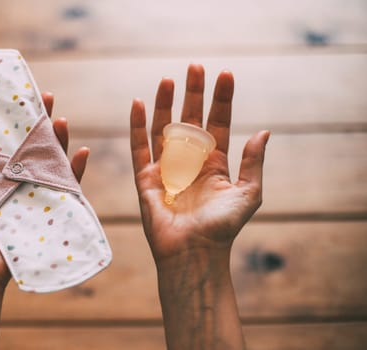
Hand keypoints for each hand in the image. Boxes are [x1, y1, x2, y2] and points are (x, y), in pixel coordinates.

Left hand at [0, 93, 89, 286]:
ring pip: (51, 163)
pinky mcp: (48, 210)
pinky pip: (67, 188)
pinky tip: (81, 152)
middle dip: (41, 123)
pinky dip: (76, 170)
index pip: (8, 142)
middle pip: (32, 147)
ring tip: (62, 120)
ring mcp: (33, 196)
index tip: (21, 99)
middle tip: (48, 98)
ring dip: (59, 140)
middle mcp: (15, 182)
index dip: (15, 121)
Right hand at [130, 64, 268, 349]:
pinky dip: (137, 126)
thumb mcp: (248, 194)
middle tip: (196, 66)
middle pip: (190, 120)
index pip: (218, 123)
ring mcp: (167, 168)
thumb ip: (253, 163)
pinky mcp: (146, 178)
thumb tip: (263, 132)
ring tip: (169, 78)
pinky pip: (139, 147)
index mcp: (215, 164)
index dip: (222, 100)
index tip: (225, 74)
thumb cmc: (222, 228)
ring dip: (165, 103)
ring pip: (164, 128)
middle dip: (193, 93)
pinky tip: (137, 103)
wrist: (194, 253)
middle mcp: (190, 162)